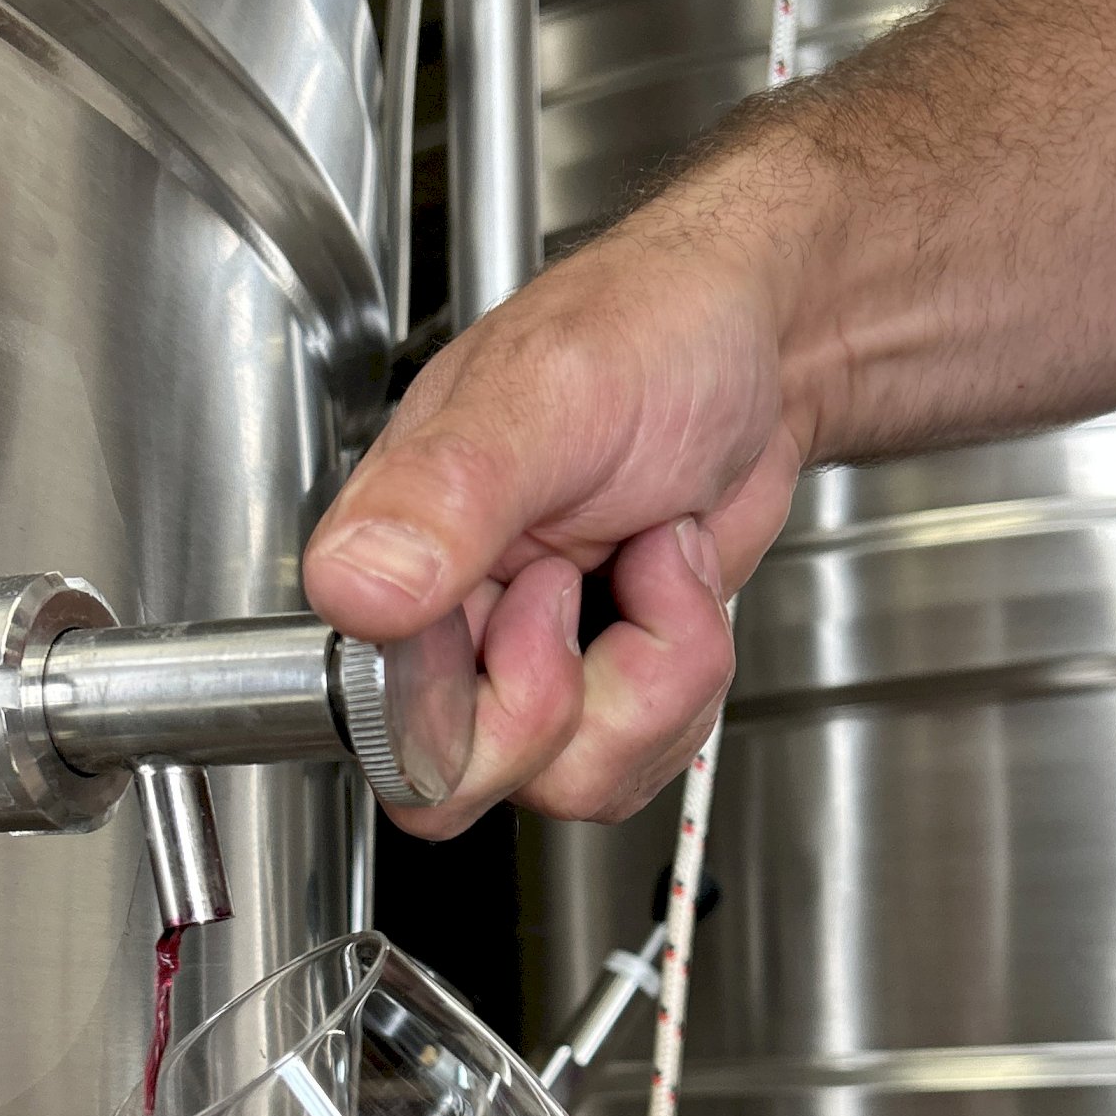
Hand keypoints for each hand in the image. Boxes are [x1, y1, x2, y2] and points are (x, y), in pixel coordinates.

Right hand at [303, 178, 817, 836]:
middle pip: (467, 781)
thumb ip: (442, 493)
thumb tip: (353, 588)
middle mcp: (445, 625)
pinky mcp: (597, 691)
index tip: (545, 594)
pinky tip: (673, 592)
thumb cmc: (655, 333)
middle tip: (592, 587)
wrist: (761, 352)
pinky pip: (629, 764)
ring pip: (567, 781)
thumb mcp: (550, 393)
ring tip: (654, 564)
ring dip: (653, 681)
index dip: (483, 699)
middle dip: (574, 701)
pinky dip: (684, 687)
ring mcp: (521, 666)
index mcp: (394, 555)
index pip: (384, 722)